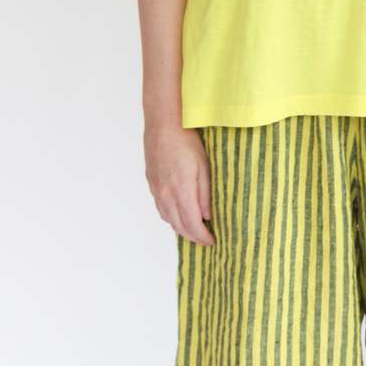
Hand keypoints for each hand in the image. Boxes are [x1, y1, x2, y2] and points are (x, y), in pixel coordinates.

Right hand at [143, 122, 214, 246]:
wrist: (164, 124)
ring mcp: (157, 190)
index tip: (212, 241)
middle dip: (193, 237)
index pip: (192, 224)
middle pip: (179, 226)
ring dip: (181, 228)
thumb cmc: (187, 141)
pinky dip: (171, 217)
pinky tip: (179, 214)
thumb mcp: (204, 166)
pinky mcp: (152, 183)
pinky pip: (161, 208)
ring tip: (194, 230)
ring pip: (168, 219)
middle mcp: (166, 195)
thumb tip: (207, 216)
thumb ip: (205, 194)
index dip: (202, 237)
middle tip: (205, 240)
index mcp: (181, 191)